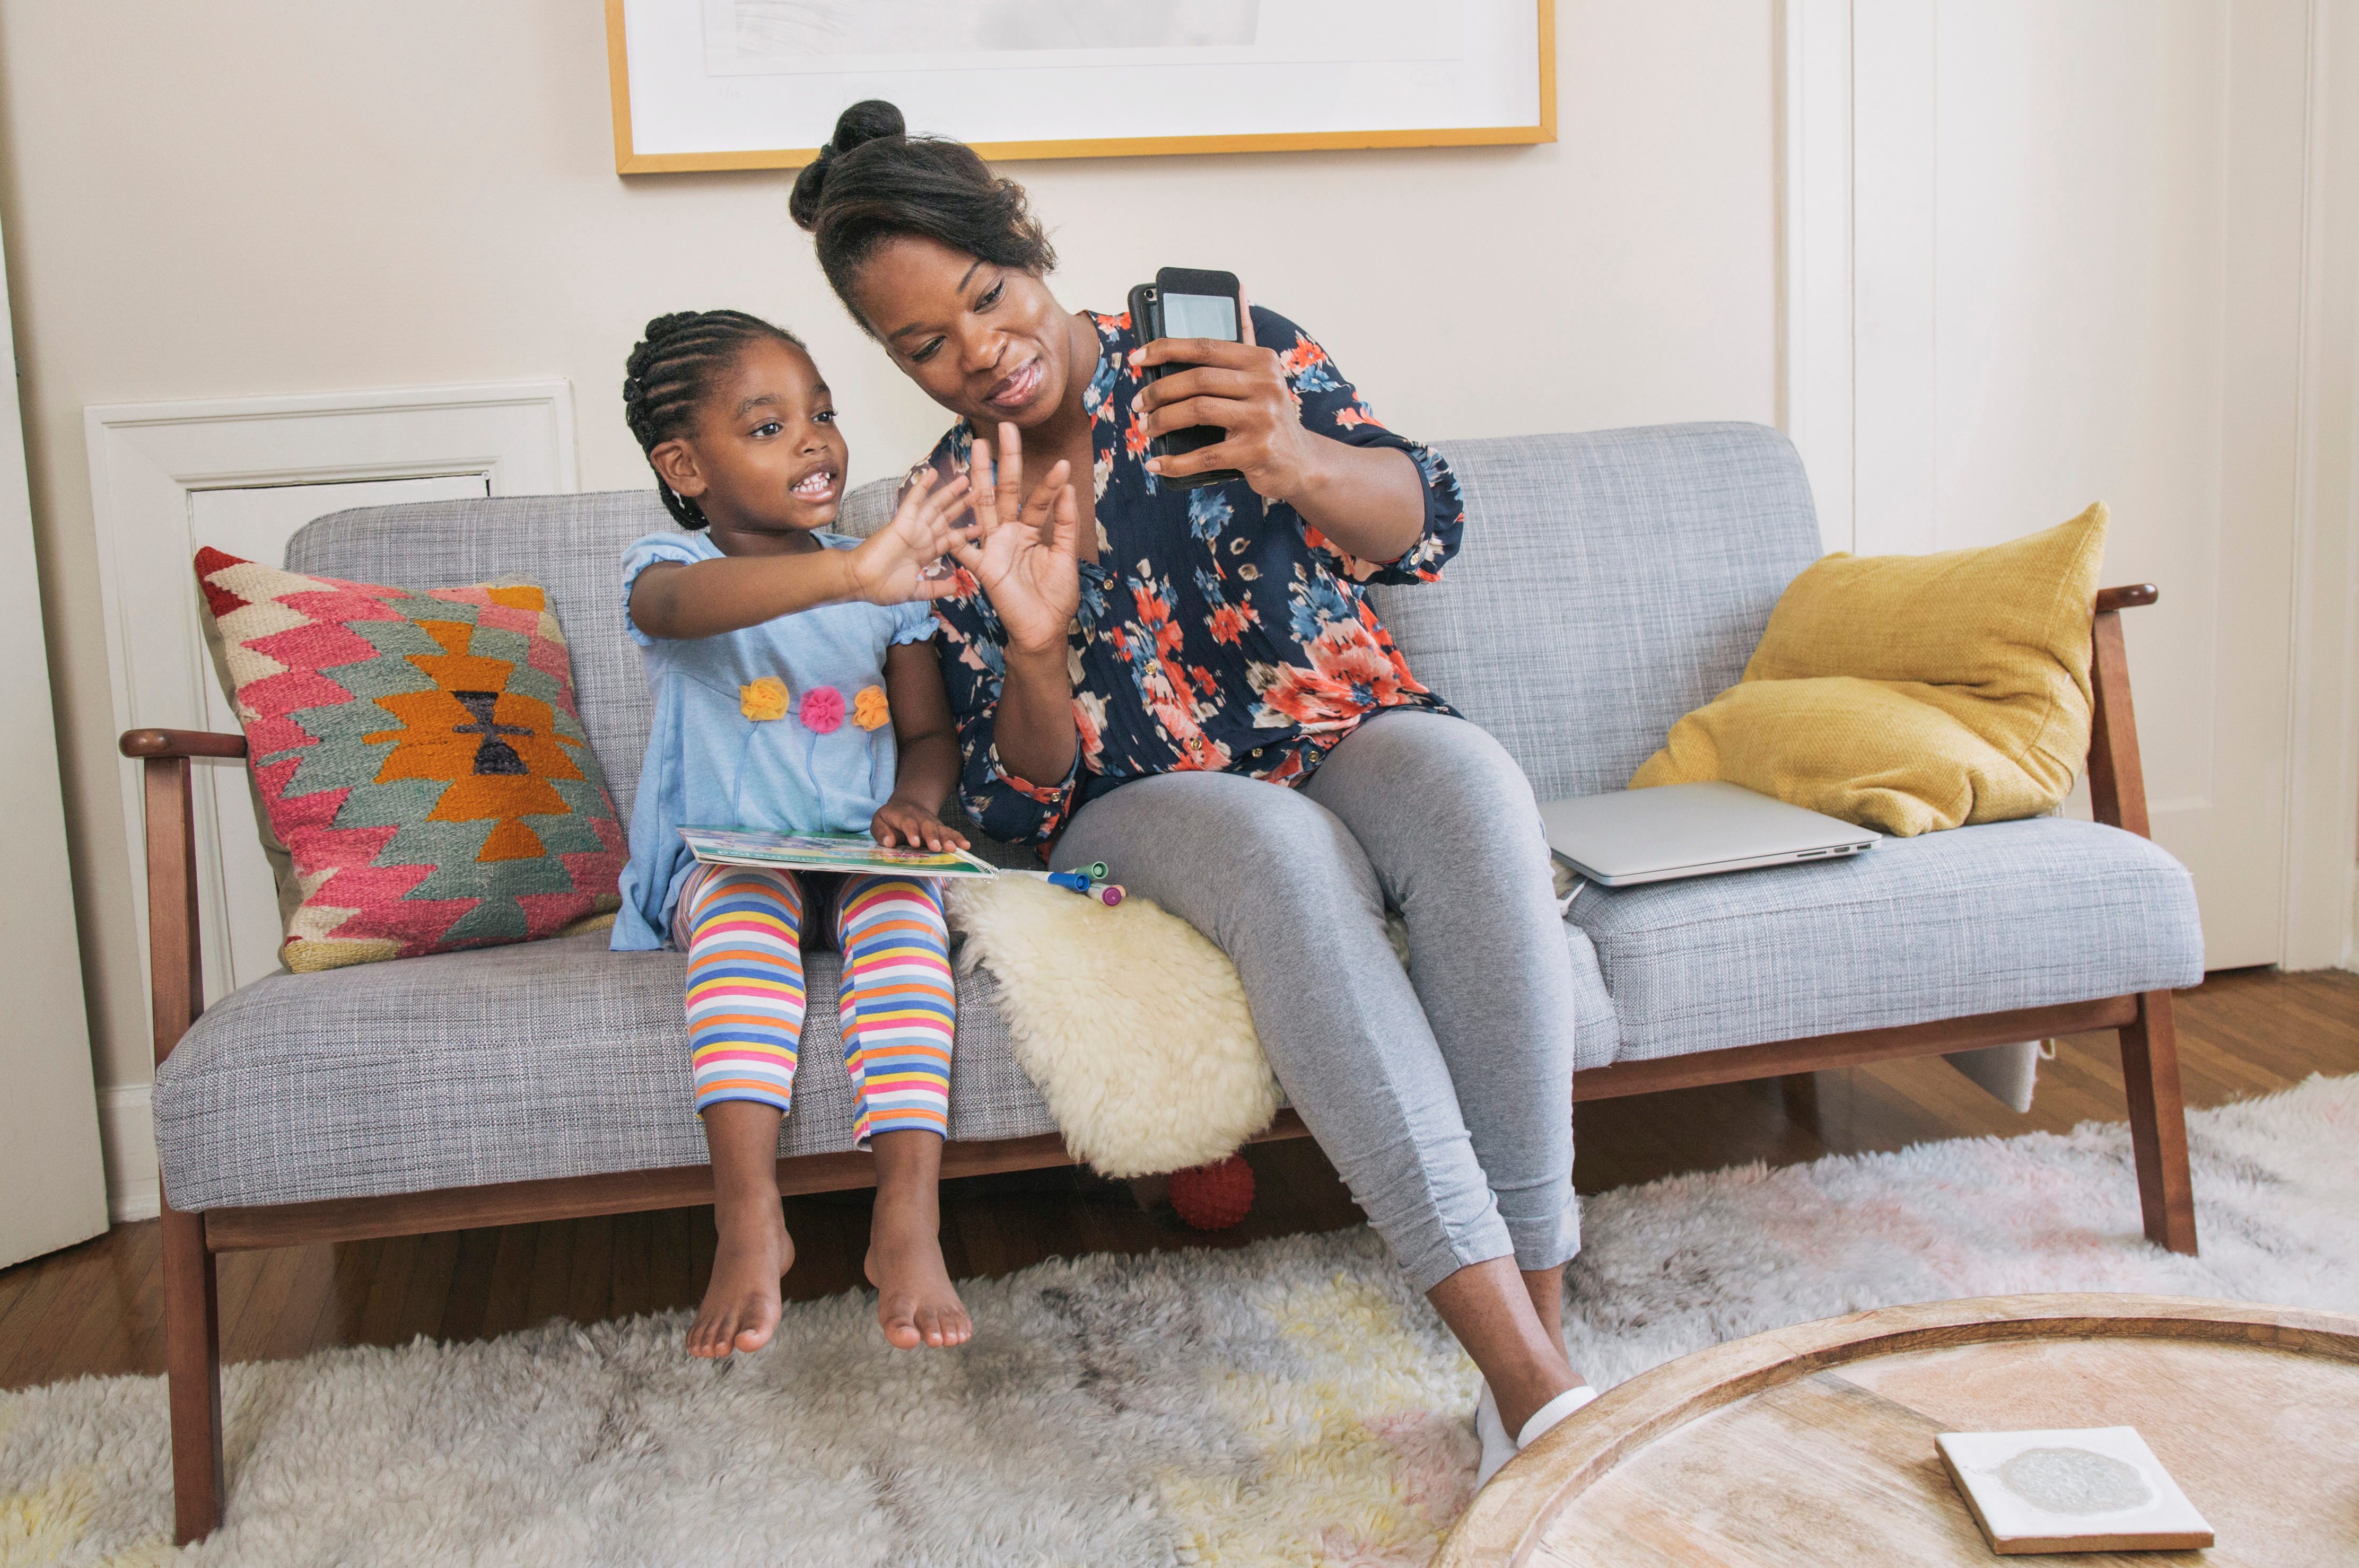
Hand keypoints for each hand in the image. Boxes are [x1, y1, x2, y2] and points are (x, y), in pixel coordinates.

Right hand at [845, 469, 974, 605]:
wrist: (861, 583)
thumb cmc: (882, 588)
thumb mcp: (916, 591)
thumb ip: (935, 588)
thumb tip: (955, 588)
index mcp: (924, 553)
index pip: (949, 539)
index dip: (965, 532)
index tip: (982, 527)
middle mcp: (920, 537)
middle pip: (946, 518)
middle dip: (962, 506)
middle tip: (980, 492)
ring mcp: (912, 527)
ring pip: (935, 506)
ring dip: (949, 492)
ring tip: (965, 479)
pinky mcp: (902, 521)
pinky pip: (914, 500)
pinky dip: (923, 486)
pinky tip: (933, 473)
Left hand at [871, 798, 969, 851]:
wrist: (907, 805)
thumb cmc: (890, 818)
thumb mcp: (878, 821)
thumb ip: (881, 832)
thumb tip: (890, 842)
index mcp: (902, 815)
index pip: (908, 823)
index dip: (912, 832)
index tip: (914, 843)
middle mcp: (919, 817)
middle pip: (927, 825)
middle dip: (932, 836)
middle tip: (936, 847)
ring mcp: (931, 822)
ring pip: (940, 829)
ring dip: (947, 838)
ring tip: (953, 848)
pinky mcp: (939, 828)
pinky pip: (949, 832)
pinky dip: (958, 838)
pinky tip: (966, 845)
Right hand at [945, 422, 1082, 656]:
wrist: (1043, 629)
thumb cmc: (1054, 596)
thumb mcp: (1066, 556)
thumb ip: (1065, 524)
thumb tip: (1068, 488)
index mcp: (1030, 531)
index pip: (1038, 500)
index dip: (1049, 483)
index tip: (1062, 464)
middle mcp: (1010, 533)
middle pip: (1005, 491)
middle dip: (1006, 461)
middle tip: (1004, 429)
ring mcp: (994, 547)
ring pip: (984, 507)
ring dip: (980, 479)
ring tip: (977, 449)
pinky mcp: (985, 569)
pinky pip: (968, 552)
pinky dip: (958, 539)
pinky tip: (951, 520)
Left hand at [1131, 304, 1322, 501]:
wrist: (1302, 462)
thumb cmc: (1269, 415)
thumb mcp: (1263, 375)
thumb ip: (1245, 337)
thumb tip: (1238, 289)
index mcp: (1261, 361)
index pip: (1205, 347)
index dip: (1165, 349)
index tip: (1136, 358)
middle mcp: (1265, 385)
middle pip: (1198, 380)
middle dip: (1159, 391)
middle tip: (1138, 404)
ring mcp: (1262, 419)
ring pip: (1198, 411)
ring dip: (1162, 421)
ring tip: (1146, 428)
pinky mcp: (1256, 451)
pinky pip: (1205, 455)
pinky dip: (1175, 462)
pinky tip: (1156, 464)